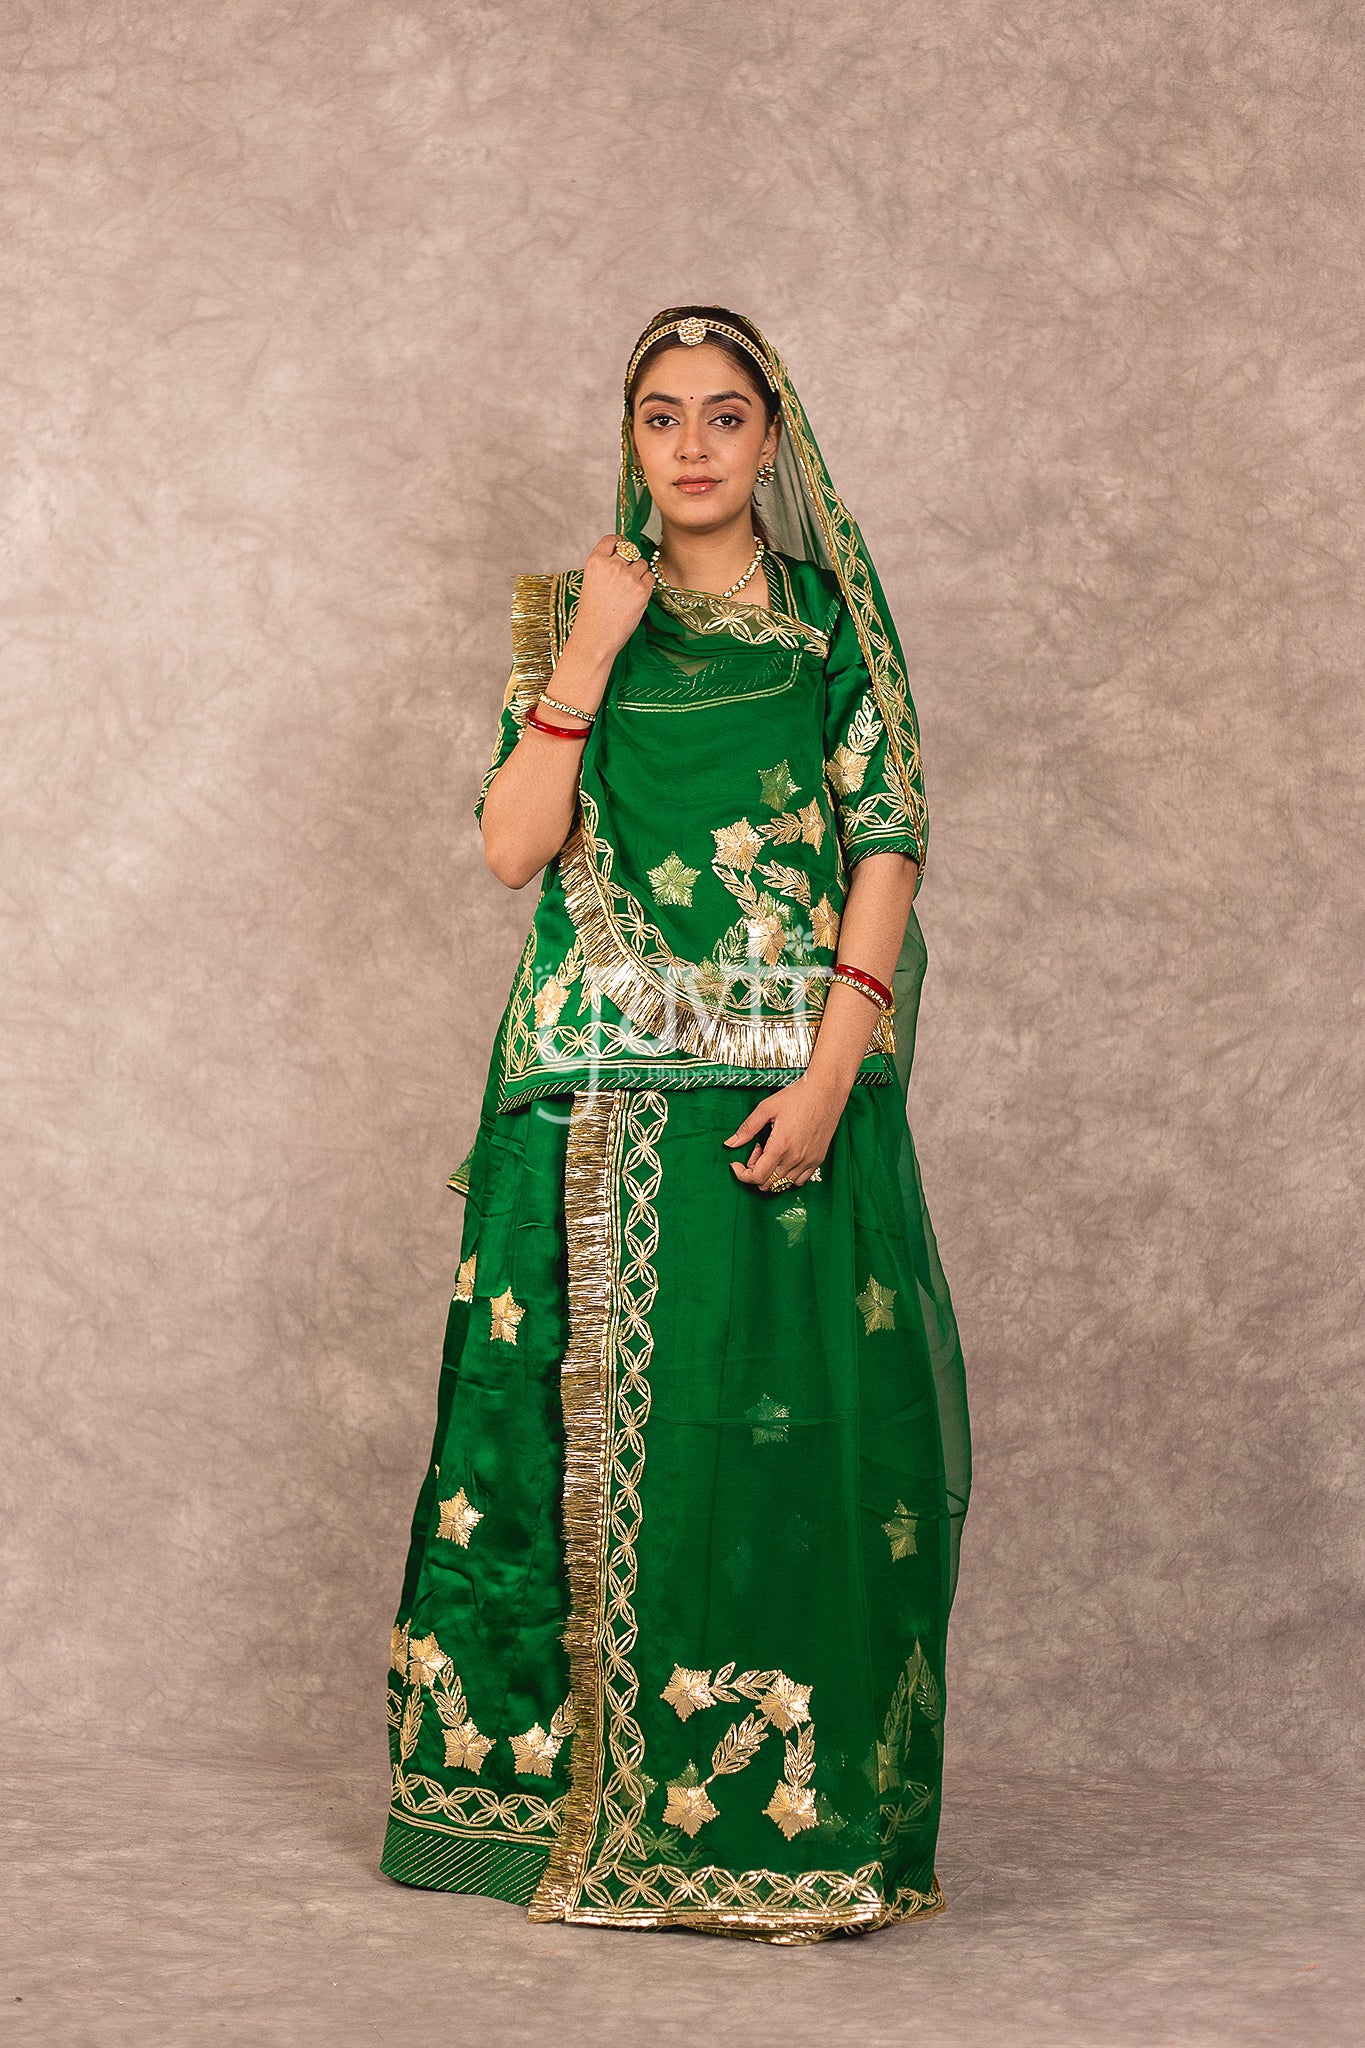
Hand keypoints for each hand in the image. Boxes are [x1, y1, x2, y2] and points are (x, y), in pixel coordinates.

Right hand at [566, 534, 654, 666]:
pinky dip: (646, 584)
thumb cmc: (592, 614)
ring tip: (629, 589)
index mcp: (595, 562)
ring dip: (639, 573)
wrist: (596, 636)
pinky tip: (636, 595)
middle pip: (630, 550)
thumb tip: (624, 554)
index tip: (621, 548)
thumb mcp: (591, 582)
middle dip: (630, 560)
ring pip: (642, 563)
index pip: (612, 540)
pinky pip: (650, 577)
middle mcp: (612, 565)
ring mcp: (628, 577)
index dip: (619, 544)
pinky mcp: (641, 589)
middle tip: (626, 575)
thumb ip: (605, 566)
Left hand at [723, 1072, 848, 1190]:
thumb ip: (747, 1128)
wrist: (826, 1092)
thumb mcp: (766, 1108)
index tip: (736, 1165)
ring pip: (783, 1183)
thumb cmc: (797, 1096)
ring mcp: (808, 1161)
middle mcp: (795, 1158)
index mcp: (780, 1147)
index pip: (757, 1177)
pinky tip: (786, 1158)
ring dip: (772, 1172)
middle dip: (756, 1170)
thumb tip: (730, 1143)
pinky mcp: (818, 1159)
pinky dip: (788, 1175)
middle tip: (758, 1149)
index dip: (742, 1174)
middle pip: (768, 1183)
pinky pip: (800, 1180)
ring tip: (772, 1150)